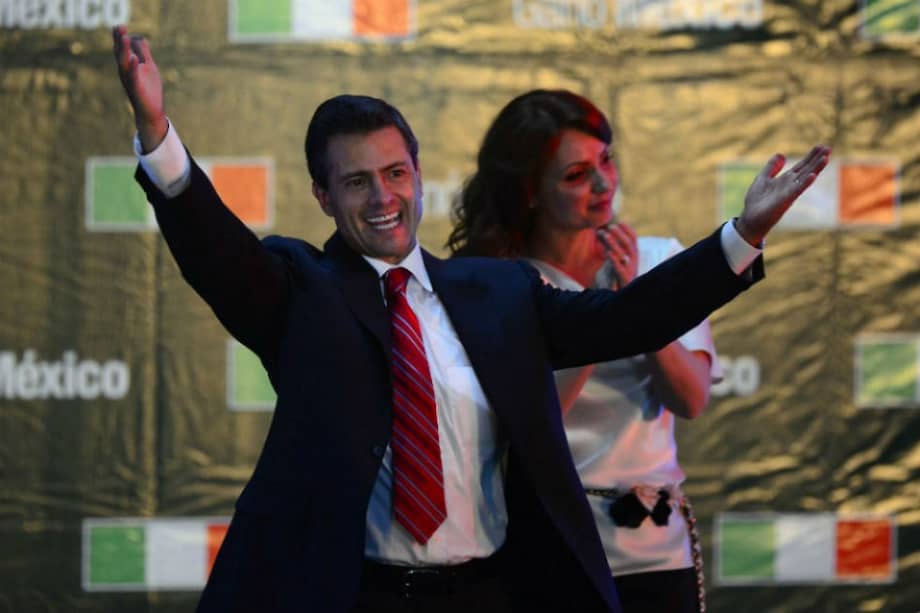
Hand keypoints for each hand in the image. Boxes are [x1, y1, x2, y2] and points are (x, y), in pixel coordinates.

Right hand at [112, 25, 166, 152]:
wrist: (151, 111)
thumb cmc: (149, 89)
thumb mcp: (149, 67)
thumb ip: (144, 53)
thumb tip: (139, 37)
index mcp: (128, 66)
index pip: (122, 49)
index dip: (120, 38)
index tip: (119, 25)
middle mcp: (125, 73)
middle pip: (120, 54)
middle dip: (120, 40)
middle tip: (119, 26)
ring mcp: (130, 81)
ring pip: (124, 64)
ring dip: (124, 50)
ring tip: (125, 37)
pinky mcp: (137, 90)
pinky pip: (134, 78)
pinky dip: (134, 68)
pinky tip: (135, 59)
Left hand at [596, 222, 637, 288]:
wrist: (618, 297)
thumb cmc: (615, 276)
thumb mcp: (613, 259)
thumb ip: (609, 247)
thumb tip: (600, 231)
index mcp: (632, 256)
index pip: (633, 240)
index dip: (628, 230)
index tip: (620, 222)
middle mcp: (633, 262)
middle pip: (628, 244)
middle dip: (619, 234)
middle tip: (610, 226)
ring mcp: (629, 271)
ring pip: (624, 254)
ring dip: (614, 243)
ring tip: (604, 234)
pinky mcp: (623, 279)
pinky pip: (619, 268)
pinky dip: (614, 259)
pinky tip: (607, 252)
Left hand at [736, 144, 830, 245]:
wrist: (750, 218)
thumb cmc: (756, 201)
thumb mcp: (763, 178)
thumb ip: (772, 167)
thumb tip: (781, 154)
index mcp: (786, 180)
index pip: (801, 166)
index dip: (811, 156)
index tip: (821, 146)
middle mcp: (790, 185)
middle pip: (806, 170)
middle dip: (817, 159)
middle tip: (829, 148)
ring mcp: (789, 193)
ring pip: (805, 178)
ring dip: (816, 169)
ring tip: (826, 158)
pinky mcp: (784, 201)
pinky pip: (796, 190)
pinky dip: (804, 183)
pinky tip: (813, 175)